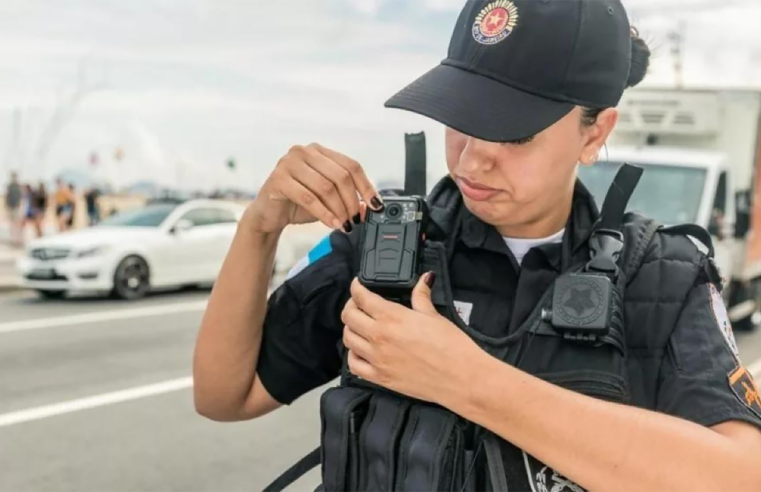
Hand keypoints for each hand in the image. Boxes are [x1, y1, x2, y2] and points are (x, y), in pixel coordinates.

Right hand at [244, 143, 383, 233]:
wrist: (268, 215)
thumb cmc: (298, 204)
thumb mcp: (328, 202)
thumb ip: (348, 201)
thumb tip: (370, 208)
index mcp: (320, 152)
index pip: (351, 165)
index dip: (366, 186)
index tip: (376, 205)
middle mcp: (304, 151)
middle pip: (341, 176)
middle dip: (352, 201)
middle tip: (357, 219)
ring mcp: (289, 163)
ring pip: (326, 187)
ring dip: (339, 209)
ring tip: (345, 224)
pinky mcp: (278, 178)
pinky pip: (308, 197)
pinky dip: (324, 213)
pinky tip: (332, 224)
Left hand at [341, 274, 482, 404]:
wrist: (461, 378)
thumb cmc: (452, 347)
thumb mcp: (434, 316)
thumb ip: (422, 296)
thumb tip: (424, 278)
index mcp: (393, 317)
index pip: (362, 298)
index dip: (356, 287)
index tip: (358, 285)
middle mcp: (379, 337)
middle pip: (349, 316)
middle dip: (351, 306)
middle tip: (358, 304)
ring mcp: (377, 359)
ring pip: (348, 339)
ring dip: (351, 329)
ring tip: (360, 326)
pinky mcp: (380, 378)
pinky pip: (354, 365)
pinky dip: (353, 355)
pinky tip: (361, 351)